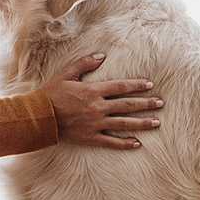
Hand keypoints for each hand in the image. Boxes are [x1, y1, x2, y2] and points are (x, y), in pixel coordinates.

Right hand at [42, 53, 161, 149]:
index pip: (121, 86)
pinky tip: (137, 143)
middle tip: (161, 103)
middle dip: (146, 104)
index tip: (150, 85)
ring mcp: (95, 124)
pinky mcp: (90, 137)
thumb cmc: (51, 93)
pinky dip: (125, 143)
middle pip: (127, 105)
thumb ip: (85, 63)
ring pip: (123, 123)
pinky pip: (111, 141)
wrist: (39, 117)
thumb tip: (102, 56)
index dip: (137, 85)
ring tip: (156, 123)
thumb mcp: (66, 74)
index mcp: (93, 90)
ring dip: (142, 123)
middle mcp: (97, 107)